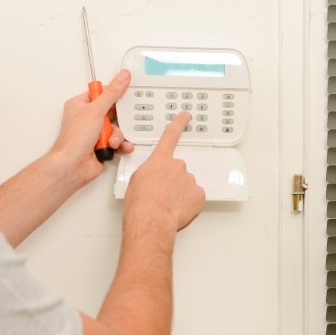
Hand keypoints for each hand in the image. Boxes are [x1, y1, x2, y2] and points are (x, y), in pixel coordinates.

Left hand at [50, 69, 135, 184]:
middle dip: (116, 120)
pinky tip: (118, 147)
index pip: (101, 93)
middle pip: (112, 112)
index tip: (124, 93)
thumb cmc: (74, 139)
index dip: (113, 94)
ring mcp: (95, 133)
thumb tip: (121, 77)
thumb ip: (112, 93)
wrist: (73, 165)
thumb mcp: (96, 110)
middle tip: (115, 121)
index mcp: (80, 105)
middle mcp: (87, 118)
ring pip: (116, 128)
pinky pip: (117, 141)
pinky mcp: (102, 146)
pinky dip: (120, 145)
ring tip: (110, 140)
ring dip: (116, 135)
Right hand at [124, 112, 205, 230]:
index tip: (186, 116)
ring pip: (186, 186)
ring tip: (167, 206)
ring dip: (179, 194)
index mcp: (160, 161)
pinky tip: (178, 210)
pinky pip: (194, 198)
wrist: (151, 218)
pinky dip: (188, 204)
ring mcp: (190, 179)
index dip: (178, 124)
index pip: (170, 137)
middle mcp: (177, 166)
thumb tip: (154, 179)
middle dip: (172, 182)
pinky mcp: (199, 194)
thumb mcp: (136, 180)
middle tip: (162, 195)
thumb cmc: (140, 202)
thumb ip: (149, 172)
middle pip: (178, 171)